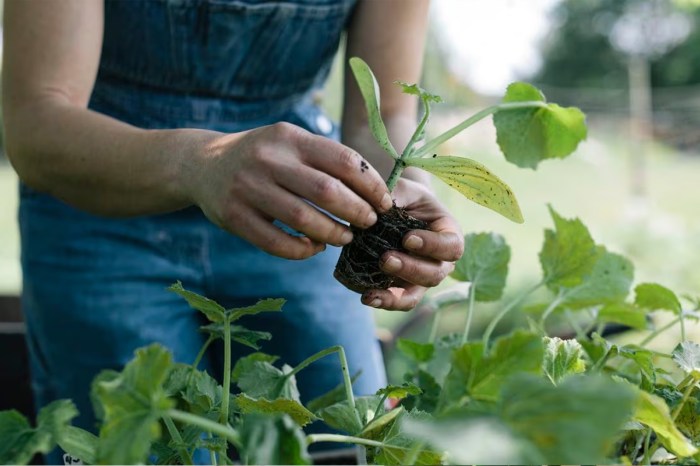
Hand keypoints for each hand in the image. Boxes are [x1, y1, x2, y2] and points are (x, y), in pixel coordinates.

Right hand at [185, 122, 392, 258]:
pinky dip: (302, 250)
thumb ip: (324, 159)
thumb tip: (373, 191)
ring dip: (332, 234)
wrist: (201, 164)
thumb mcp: (289, 143)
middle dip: (357, 212)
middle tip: (368, 223)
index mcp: (289, 137)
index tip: (384, 202)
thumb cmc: (262, 156)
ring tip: (345, 238)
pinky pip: (276, 242)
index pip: (343, 160)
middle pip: (327, 191)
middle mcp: (268, 159)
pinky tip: (314, 248)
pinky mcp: (233, 217)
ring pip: (303, 219)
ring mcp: (247, 188)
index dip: (371, 185)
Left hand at [360, 178, 463, 310]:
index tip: (408, 238)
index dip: (432, 246)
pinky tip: (366, 297)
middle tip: (386, 259)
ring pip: (415, 294)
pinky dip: (383, 301)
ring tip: (372, 290)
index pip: (452, 246)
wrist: (395, 209)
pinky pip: (397, 300)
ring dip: (395, 294)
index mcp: (449, 234)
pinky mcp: (402, 286)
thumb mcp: (404, 189)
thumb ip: (396, 194)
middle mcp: (440, 260)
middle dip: (410, 269)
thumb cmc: (405, 196)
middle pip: (434, 274)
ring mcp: (421, 277)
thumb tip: (379, 206)